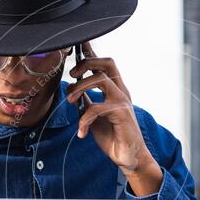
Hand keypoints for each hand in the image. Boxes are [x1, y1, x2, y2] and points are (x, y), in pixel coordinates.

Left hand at [66, 42, 162, 195]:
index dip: (91, 51)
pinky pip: (96, 107)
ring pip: (100, 79)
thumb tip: (72, 92)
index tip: (79, 41)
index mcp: (115, 90)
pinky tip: (81, 133)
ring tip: (70, 102)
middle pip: (106, 62)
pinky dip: (83, 120)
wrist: (129, 158)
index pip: (104, 64)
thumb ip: (86, 102)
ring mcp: (122, 101)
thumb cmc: (113, 137)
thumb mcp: (94, 117)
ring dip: (79, 87)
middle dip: (85, 63)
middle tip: (72, 76)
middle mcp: (121, 91)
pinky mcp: (121, 114)